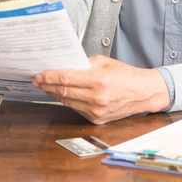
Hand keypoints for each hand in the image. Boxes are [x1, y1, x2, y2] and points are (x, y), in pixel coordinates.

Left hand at [32, 55, 170, 123]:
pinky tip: (63, 95)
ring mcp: (96, 111)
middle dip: (47, 85)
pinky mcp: (97, 119)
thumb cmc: (126, 75)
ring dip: (55, 94)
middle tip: (38, 80)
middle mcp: (97, 98)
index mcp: (99, 80)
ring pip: (67, 102)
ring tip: (47, 87)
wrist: (143, 93)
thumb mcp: (105, 62)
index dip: (49, 77)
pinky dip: (68, 101)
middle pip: (63, 91)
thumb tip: (64, 67)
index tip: (39, 75)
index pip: (66, 78)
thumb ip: (84, 64)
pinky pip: (76, 109)